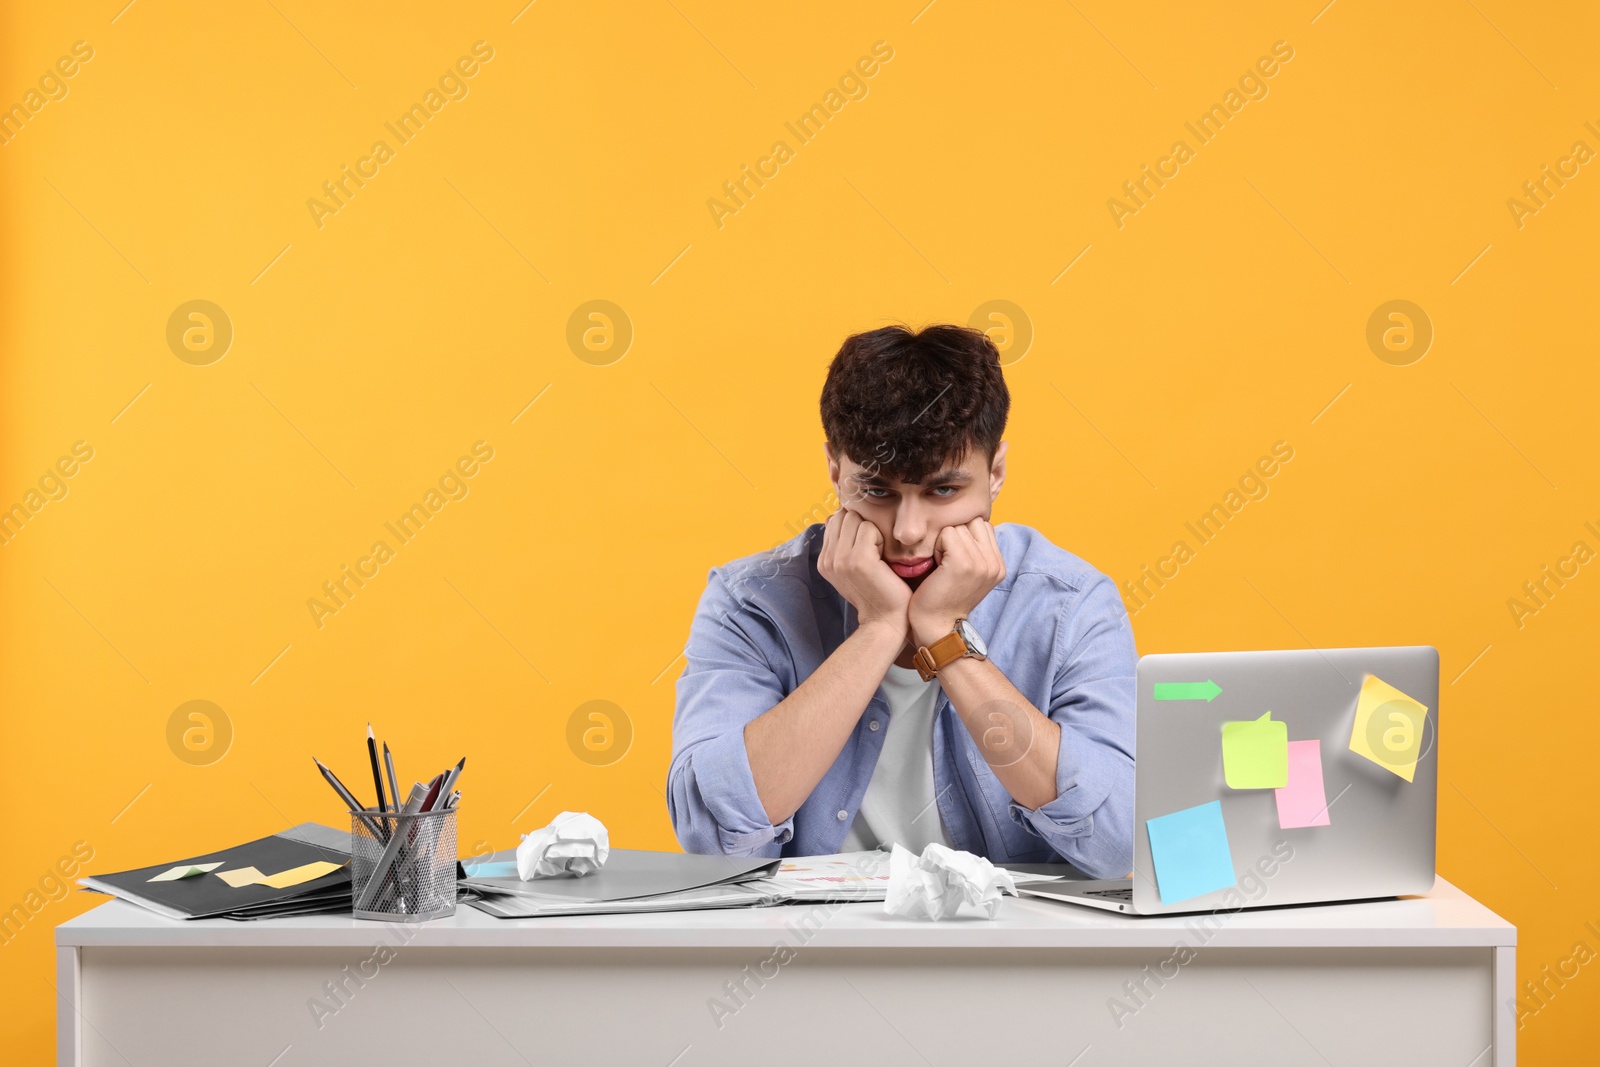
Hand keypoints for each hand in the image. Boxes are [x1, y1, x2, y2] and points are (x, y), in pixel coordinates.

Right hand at [817, 508, 910, 634]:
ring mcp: (840, 559)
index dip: (854, 526)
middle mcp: (827, 559)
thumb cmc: (877, 592)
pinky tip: (883, 560)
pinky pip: (868, 528)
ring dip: (871, 532)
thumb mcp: (852, 567)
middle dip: (861, 525)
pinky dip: (880, 539)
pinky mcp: (857, 559)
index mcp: (824, 561)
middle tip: (873, 550)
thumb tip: (833, 515)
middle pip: (843, 515)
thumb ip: (841, 543)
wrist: (885, 620)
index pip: (835, 520)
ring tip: (877, 555)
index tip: (866, 547)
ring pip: (855, 519)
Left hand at [908, 517, 1004, 645]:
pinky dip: (937, 545)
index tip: (954, 558)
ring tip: (941, 564)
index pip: (984, 526)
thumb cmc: (944, 597)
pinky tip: (936, 565)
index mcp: (999, 566)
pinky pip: (947, 533)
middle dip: (956, 534)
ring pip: (958, 526)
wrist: (936, 626)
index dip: (965, 535)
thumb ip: (976, 550)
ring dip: (944, 541)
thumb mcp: (970, 573)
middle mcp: (995, 564)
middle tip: (946, 559)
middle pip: (973, 522)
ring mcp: (981, 563)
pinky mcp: (963, 563)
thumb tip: (969, 521)